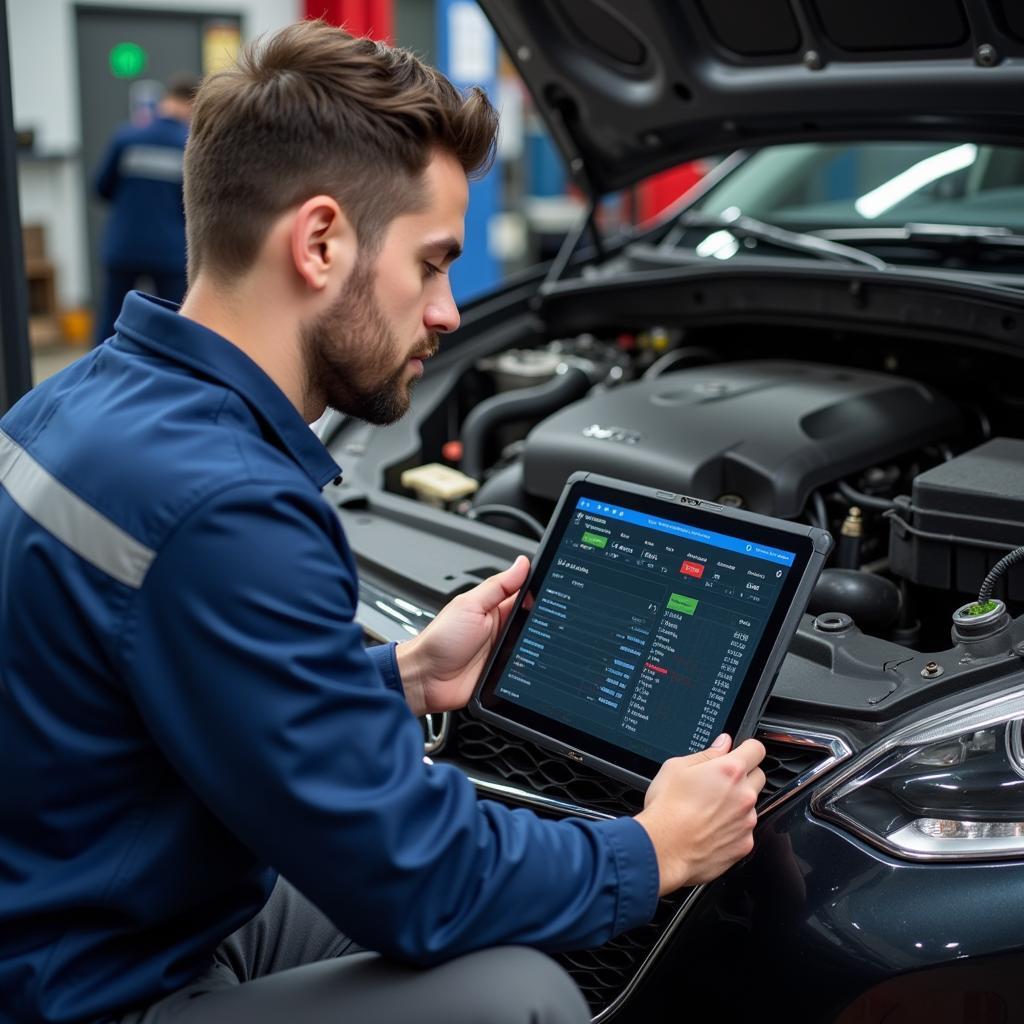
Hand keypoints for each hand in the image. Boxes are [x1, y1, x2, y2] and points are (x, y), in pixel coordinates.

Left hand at [395, 556, 529, 716]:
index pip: (527, 594)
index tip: (553, 590)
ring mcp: (505, 651)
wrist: (425, 679)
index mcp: (495, 608)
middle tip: (540, 622)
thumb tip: (522, 563)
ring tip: (530, 645)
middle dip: (543, 621)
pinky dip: (532, 668)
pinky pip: (527, 670)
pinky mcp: (506, 674)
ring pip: (535, 646)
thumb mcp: (469, 605)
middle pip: (535, 621)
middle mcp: (503, 628)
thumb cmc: (440, 640)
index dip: (541, 592)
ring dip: (538, 646)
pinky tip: (531, 665)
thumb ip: (498, 585)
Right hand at [635, 735, 765, 895]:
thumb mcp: (676, 767)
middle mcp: (744, 795)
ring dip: (737, 803)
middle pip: (758, 776)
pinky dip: (733, 828)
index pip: (756, 749)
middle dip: (744, 776)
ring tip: (709, 810)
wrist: (663, 849)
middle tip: (720, 782)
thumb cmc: (666, 809)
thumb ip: (707, 754)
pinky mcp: (744, 845)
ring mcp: (747, 822)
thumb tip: (722, 745)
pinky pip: (745, 830)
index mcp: (730, 771)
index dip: (747, 748)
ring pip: (751, 805)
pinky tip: (710, 829)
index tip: (740, 752)